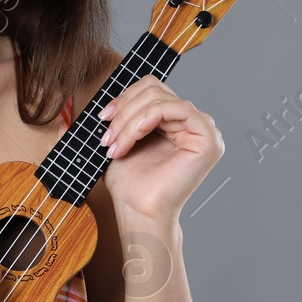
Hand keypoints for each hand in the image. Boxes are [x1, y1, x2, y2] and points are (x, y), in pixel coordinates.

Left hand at [97, 75, 223, 223]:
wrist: (139, 211)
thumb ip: (120, 115)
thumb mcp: (121, 139)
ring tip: (116, 143)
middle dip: (124, 111)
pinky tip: (136, 134)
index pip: (152, 89)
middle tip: (108, 135)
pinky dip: (149, 116)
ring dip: (130, 119)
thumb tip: (94, 98)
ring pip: (160, 99)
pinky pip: (176, 109)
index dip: (125, 97)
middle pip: (155, 90)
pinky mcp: (208, 139)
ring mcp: (204, 130)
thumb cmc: (131, 184)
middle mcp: (193, 124)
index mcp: (176, 122)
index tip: (103, 117)